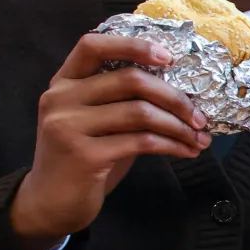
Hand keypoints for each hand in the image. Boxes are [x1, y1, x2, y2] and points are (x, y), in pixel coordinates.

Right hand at [10, 34, 209, 249]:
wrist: (49, 204)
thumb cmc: (82, 159)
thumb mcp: (96, 122)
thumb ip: (122, 101)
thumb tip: (180, 93)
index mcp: (63, 82)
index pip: (92, 45)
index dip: (133, 45)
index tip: (168, 57)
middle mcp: (61, 99)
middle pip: (130, 80)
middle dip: (174, 97)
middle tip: (200, 116)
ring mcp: (68, 126)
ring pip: (140, 112)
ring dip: (178, 125)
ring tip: (199, 138)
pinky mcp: (84, 155)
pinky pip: (141, 141)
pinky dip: (171, 145)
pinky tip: (186, 151)